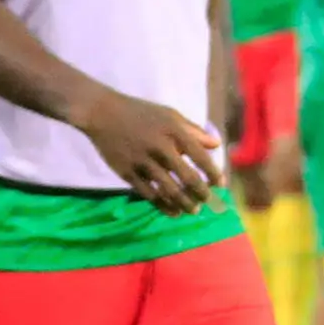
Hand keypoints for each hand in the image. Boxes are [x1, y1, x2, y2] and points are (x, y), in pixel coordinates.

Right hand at [77, 91, 225, 214]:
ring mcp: (143, 162)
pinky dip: (163, 206)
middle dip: (201, 193)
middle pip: (188, 178)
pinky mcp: (127, 173)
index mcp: (174, 131)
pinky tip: (173, 211)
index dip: (214, 173)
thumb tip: (216, 144)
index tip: (221, 184)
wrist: (102, 113)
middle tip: (208, 201)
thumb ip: (193, 131)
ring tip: (193, 210)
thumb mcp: (170, 115)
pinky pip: (149, 195)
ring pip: (169, 191)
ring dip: (184, 203)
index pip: (201, 157)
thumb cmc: (140, 113)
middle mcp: (160, 148)